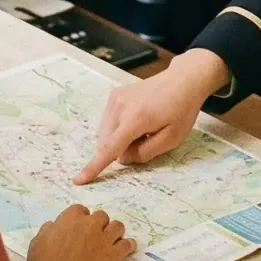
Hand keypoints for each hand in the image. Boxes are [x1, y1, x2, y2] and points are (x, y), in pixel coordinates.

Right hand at [24, 204, 134, 260]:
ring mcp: (104, 239)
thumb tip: (53, 226)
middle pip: (101, 216)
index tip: (79, 228)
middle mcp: (90, 224)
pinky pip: (127, 245)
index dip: (81, 219)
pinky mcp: (113, 256)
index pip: (81, 209)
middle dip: (98, 224)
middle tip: (94, 236)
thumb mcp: (38, 241)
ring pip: (118, 226)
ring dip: (114, 232)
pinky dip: (128, 246)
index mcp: (71, 218)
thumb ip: (48, 230)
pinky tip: (126, 248)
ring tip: (111, 241)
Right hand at [74, 49, 227, 182]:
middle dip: (122, 150)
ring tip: (143, 129)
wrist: (182, 80)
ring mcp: (115, 99)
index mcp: (136, 119)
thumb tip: (122, 158)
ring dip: (119, 139)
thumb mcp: (172, 139)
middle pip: (108, 143)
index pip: (110, 148)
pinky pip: (108, 122)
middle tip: (146, 140)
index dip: (95, 166)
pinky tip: (136, 120)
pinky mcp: (114, 95)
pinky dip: (118, 128)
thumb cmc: (181, 111)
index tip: (79, 180)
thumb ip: (145, 153)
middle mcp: (120, 107)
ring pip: (106, 134)